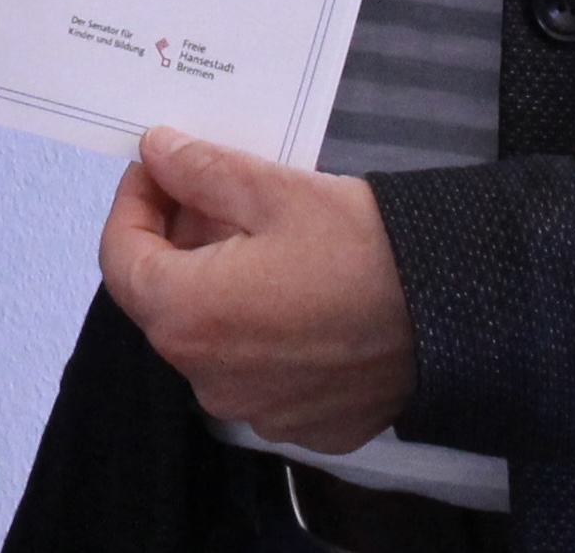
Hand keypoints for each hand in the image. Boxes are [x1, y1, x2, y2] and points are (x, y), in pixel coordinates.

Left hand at [98, 126, 415, 452]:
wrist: (453, 314)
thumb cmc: (360, 249)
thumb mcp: (271, 189)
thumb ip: (200, 170)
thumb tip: (158, 153)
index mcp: (188, 317)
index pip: (121, 258)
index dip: (132, 204)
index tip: (157, 169)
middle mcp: (209, 378)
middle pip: (164, 299)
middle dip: (178, 238)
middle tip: (211, 190)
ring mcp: (255, 408)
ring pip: (211, 335)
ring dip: (218, 283)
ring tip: (260, 232)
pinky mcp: (300, 422)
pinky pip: (258, 368)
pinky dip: (261, 325)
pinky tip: (297, 285)